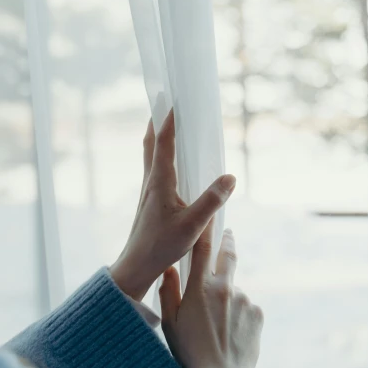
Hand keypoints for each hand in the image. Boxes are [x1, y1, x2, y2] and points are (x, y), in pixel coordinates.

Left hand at [109, 111, 235, 301]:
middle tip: (163, 103)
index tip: (175, 101)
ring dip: (157, 138)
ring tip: (166, 125)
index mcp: (159, 182)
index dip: (170, 122)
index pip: (164, 144)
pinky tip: (170, 163)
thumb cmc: (161, 246)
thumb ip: (212, 201)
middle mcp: (151, 182)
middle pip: (151, 144)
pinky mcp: (150, 202)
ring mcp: (148, 192)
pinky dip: (160, 156)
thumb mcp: (192, 225)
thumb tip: (230, 177)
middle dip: (158, 122)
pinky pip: (154, 170)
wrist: (137, 266)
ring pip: (150, 156)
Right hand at [159, 227, 262, 367]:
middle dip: (227, 242)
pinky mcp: (258, 314)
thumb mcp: (170, 322)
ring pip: (235, 290)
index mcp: (200, 288)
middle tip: (227, 235)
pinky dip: (240, 314)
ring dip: (228, 298)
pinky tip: (231, 332)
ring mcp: (244, 300)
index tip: (209, 218)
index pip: (203, 249)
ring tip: (219, 325)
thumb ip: (168, 292)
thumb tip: (168, 269)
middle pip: (228, 256)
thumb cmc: (190, 351)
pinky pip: (247, 307)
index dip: (206, 230)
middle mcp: (225, 288)